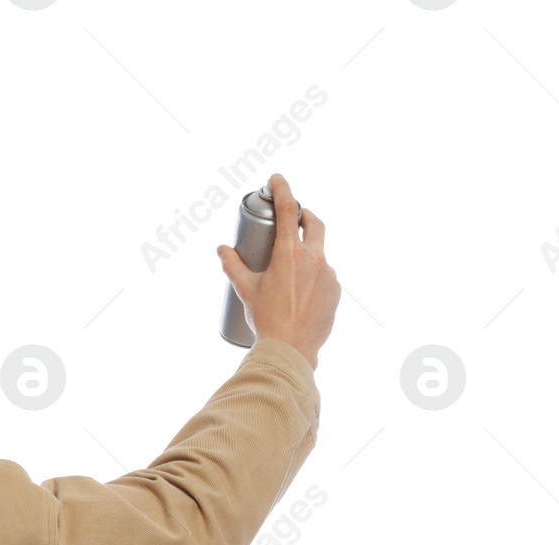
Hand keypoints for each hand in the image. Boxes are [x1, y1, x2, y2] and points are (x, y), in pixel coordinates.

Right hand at [217, 173, 339, 369]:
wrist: (292, 350)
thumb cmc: (266, 319)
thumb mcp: (245, 290)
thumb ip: (232, 266)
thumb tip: (222, 250)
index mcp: (289, 253)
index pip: (289, 210)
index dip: (283, 189)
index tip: (277, 180)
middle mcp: (314, 258)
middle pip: (314, 223)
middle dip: (305, 215)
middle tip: (295, 217)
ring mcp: (329, 274)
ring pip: (319, 253)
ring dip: (307, 254)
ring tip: (290, 271)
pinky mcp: (336, 291)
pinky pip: (325, 276)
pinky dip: (313, 277)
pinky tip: (300, 293)